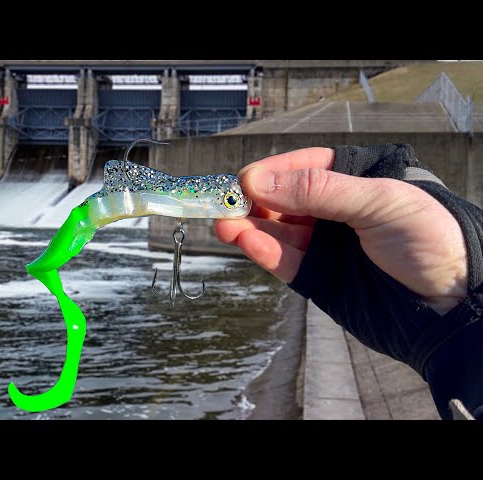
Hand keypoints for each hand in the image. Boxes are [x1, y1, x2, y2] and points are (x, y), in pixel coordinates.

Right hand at [215, 148, 467, 314]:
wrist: (453, 304)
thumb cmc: (429, 239)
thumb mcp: (380, 202)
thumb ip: (320, 190)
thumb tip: (262, 180)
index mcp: (352, 180)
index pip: (300, 168)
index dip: (270, 173)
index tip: (245, 182)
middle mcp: (332, 210)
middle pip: (280, 200)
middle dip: (250, 202)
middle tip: (223, 206)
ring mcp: (323, 244)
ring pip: (276, 231)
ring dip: (248, 228)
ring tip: (224, 226)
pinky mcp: (317, 277)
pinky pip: (284, 260)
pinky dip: (263, 252)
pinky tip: (247, 243)